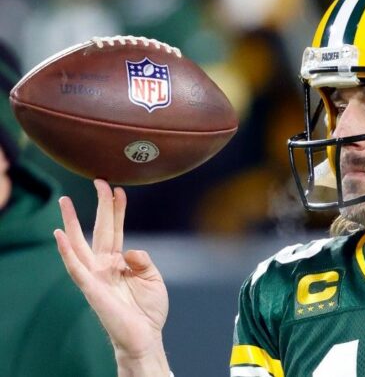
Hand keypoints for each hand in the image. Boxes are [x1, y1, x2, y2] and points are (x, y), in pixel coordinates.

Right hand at [54, 179, 169, 375]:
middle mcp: (104, 265)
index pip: (116, 229)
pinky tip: (59, 236)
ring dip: (70, 222)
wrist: (145, 336)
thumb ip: (143, 259)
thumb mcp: (153, 277)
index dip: (117, 209)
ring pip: (79, 244)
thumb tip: (129, 250)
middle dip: (99, 205)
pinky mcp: (91, 288)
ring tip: (64, 202)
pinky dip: (66, 252)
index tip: (119, 189)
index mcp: (119, 261)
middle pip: (98, 229)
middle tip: (98, 180)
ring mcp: (95, 275)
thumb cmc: (148, 309)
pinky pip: (75, 267)